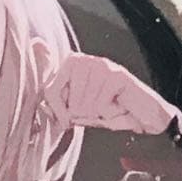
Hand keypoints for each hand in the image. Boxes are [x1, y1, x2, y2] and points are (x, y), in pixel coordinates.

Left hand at [50, 53, 181, 162]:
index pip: (49, 92)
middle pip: (67, 101)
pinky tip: (119, 105)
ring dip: (98, 114)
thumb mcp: (78, 110)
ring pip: (84, 104)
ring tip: (110, 106)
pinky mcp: (117, 75)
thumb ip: (56, 102)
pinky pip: (100, 105)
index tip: (69, 120)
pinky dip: (110, 113)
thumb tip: (36, 99)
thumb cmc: (109, 111)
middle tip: (99, 109)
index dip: (59, 113)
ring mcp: (101, 65)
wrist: (145, 116)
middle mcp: (83, 60)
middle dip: (83, 114)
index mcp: (70, 65)